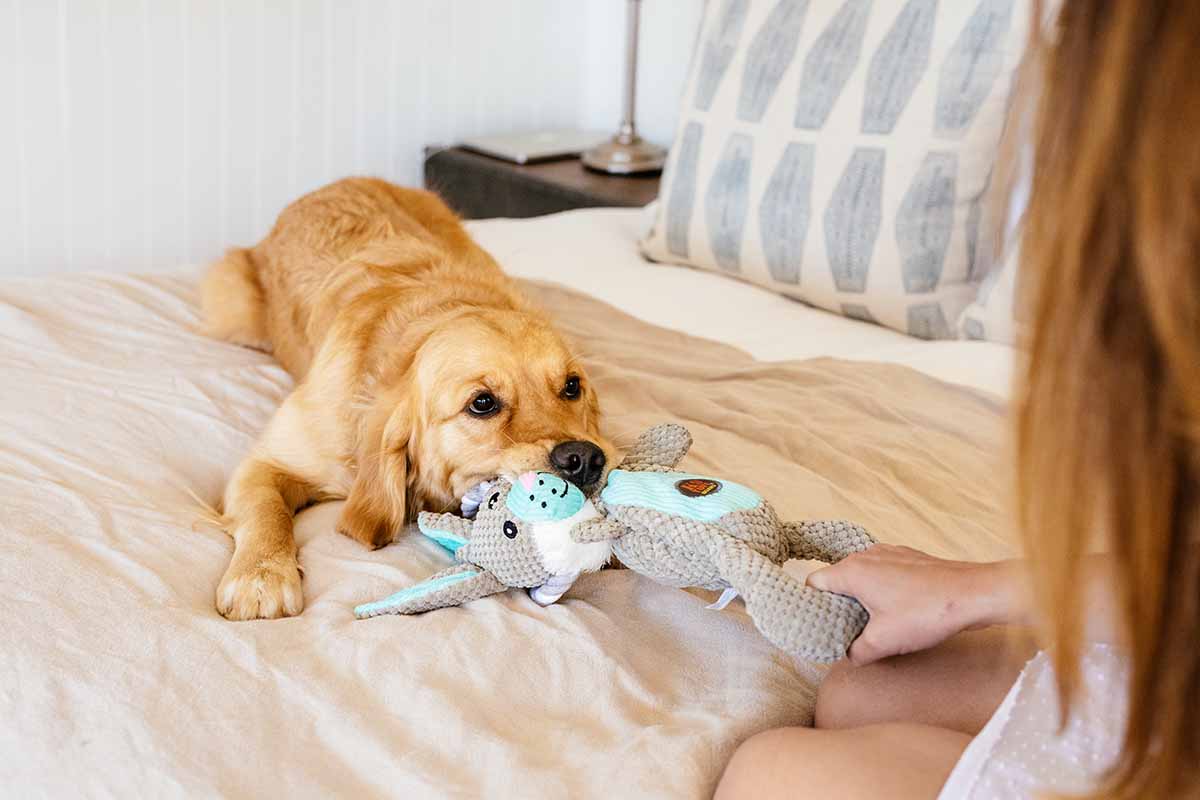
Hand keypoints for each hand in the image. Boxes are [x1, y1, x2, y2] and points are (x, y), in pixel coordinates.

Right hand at [806, 544, 1018, 665]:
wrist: (975, 594)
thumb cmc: (928, 612)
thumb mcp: (884, 642)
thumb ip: (856, 651)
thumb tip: (848, 655)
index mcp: (852, 572)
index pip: (813, 583)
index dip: (811, 606)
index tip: (817, 625)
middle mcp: (866, 556)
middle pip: (836, 579)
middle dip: (837, 605)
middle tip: (843, 630)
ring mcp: (889, 553)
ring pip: (861, 576)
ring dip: (861, 598)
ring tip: (872, 623)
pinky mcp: (909, 558)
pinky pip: (883, 572)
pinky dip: (882, 590)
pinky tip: (898, 611)